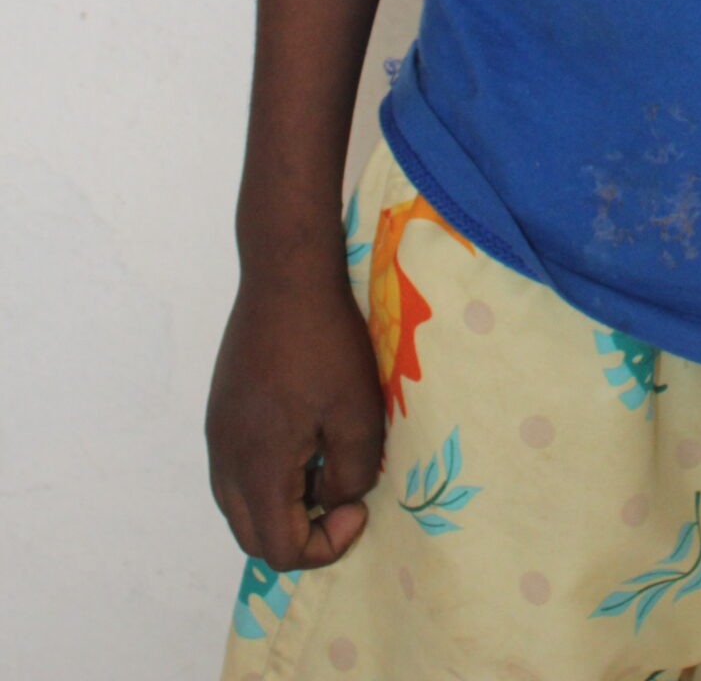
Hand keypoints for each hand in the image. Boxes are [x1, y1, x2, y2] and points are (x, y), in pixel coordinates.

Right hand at [207, 265, 384, 572]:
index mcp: (256, 469)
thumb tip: (335, 499)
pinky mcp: (220, 409)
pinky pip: (235, 470)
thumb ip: (351, 473)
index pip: (279, 550)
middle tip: (341, 497)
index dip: (326, 545)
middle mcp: (225, 459)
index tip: (358, 505)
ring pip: (239, 504)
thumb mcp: (358, 412)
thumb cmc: (327, 342)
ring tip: (325, 465)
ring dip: (281, 506)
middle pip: (252, 536)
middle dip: (300, 534)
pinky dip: (267, 477)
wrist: (285, 274)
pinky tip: (304, 437)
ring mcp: (217, 433)